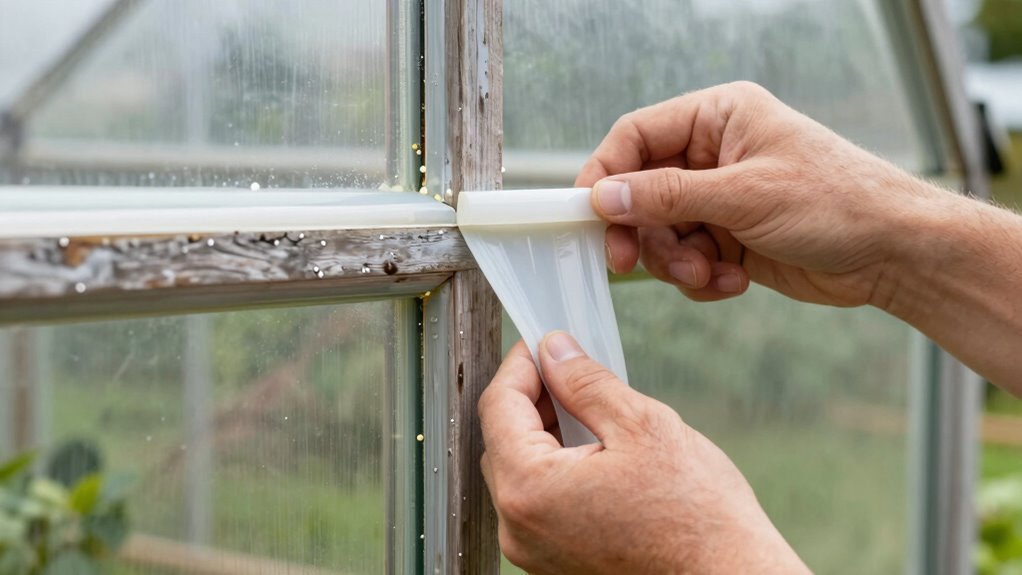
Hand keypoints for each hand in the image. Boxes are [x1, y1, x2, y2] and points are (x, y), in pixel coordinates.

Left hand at [478, 334, 809, 573]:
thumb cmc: (696, 516)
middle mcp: (519, 528)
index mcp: (530, 490)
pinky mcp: (555, 563)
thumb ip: (585, 382)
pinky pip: (538, 503)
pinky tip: (595, 452)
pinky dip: (556, 469)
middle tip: (571, 372)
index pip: (497, 406)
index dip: (520, 365)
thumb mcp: (641, 425)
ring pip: (520, 471)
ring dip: (545, 435)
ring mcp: (534, 552)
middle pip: (502, 440)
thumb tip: (554, 351)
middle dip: (532, 399)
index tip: (542, 344)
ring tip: (591, 411)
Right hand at [576, 81, 944, 307]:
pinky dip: (702, 276)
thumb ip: (667, 196)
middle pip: (642, 191)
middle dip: (644, 232)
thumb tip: (604, 196)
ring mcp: (721, 197)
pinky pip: (688, 258)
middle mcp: (714, 153)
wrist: (894, 252)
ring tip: (710, 274)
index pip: (636, 137)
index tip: (588, 215)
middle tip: (631, 263)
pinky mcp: (730, 236)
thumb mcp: (744, 195)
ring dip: (677, 261)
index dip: (605, 174)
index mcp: (718, 117)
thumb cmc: (838, 202)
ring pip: (662, 232)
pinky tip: (734, 281)